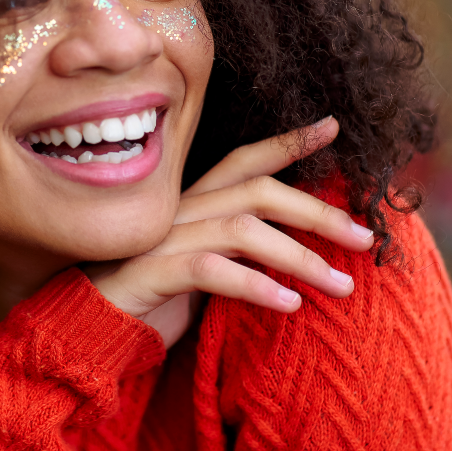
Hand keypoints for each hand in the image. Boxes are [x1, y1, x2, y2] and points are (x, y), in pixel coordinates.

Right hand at [84, 117, 373, 347]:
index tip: (333, 126)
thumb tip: (298, 249)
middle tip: (364, 238)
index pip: (245, 160)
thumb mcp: (203, 265)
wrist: (87, 324)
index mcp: (193, 200)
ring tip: (342, 285)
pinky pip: (213, 271)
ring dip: (301, 257)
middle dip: (316, 210)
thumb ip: (238, 250)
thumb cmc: (152, 296)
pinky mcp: (154, 273)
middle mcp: (181, 210)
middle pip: (258, 191)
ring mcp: (165, 238)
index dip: (288, 142)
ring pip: (243, 229)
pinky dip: (256, 285)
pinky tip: (290, 305)